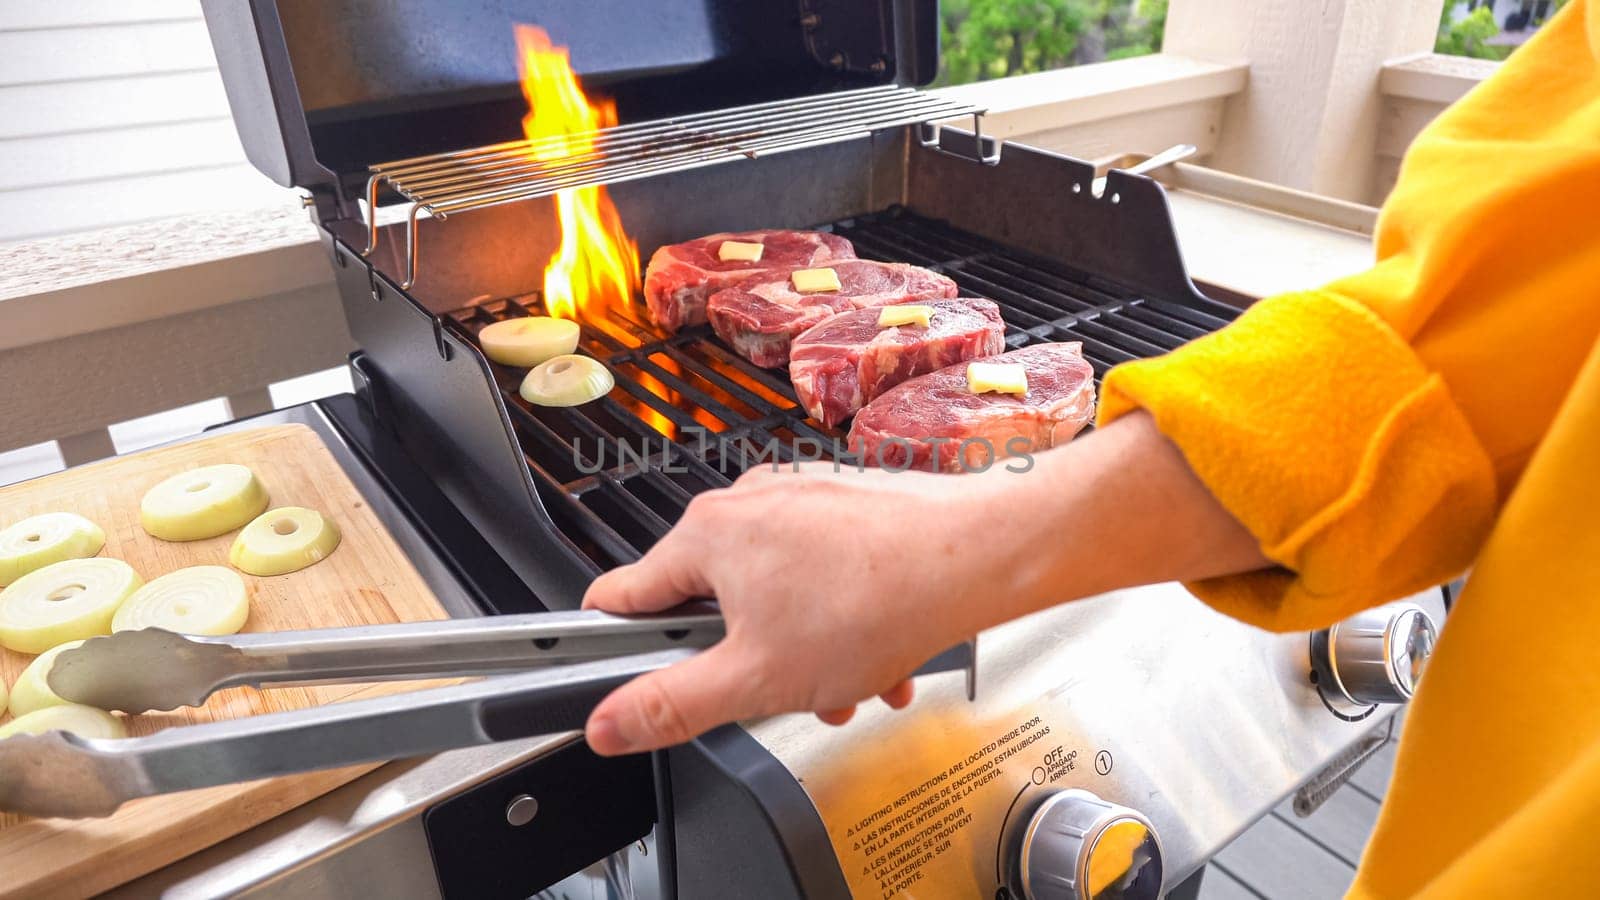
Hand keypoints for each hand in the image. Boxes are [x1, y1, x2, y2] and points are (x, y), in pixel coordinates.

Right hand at [580, 413, 1265, 756]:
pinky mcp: (845, 507)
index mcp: (706, 536)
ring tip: (852, 677)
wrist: (981, 554)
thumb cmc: (880, 597)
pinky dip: (842, 621)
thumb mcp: (757, 679)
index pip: (621, 598)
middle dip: (751, 664)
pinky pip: (821, 576)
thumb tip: (611, 720)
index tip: (633, 679)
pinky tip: (879, 651)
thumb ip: (672, 704)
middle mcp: (747, 504)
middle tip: (786, 689)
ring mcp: (799, 500)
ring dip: (806, 652)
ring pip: (776, 599)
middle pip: (713, 608)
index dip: (620, 651)